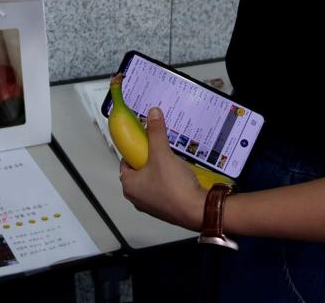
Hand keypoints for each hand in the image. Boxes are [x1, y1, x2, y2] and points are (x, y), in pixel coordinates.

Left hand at [118, 107, 207, 230]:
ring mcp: (152, 206)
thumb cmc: (174, 186)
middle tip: (161, 149)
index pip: (126, 161)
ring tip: (171, 160)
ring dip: (160, 170)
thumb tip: (152, 113)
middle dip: (150, 159)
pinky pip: (164, 190)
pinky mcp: (166, 210)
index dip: (135, 149)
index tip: (146, 141)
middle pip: (139, 170)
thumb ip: (156, 132)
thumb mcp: (162, 153)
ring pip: (152, 181)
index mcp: (129, 186)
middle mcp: (137, 198)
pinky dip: (169, 182)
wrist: (198, 210)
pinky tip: (179, 175)